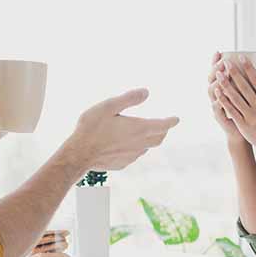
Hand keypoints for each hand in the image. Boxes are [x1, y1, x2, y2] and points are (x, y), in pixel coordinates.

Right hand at [62, 88, 179, 172]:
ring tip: (144, 133)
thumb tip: (146, 92)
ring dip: (149, 140)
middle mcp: (138, 144)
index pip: (163, 125)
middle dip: (163, 131)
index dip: (171, 121)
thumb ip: (129, 99)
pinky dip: (136, 148)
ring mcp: (131, 156)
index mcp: (138, 128)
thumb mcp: (108, 106)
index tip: (177, 119)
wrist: (79, 154)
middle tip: (164, 126)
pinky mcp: (122, 163)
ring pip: (147, 147)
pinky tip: (126, 145)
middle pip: (158, 138)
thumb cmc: (92, 128)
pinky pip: (134, 155)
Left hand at [210, 57, 255, 154]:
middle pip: (244, 87)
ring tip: (218, 74)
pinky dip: (224, 101)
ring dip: (225, 85)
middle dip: (234, 73)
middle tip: (225, 62)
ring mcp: (251, 116)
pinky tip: (218, 92)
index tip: (241, 57)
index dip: (249, 68)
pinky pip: (232, 110)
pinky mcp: (243, 124)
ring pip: (236, 98)